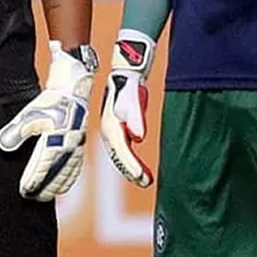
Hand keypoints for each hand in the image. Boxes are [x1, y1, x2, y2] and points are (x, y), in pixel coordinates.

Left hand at [0, 41, 95, 200]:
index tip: (24, 192)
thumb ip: (15, 131)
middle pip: (55, 178)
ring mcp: (76, 150)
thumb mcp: (29, 114)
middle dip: (43, 190)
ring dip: (55, 188)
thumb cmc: (50, 103)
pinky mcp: (80, 148)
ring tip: (44, 196)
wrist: (73, 91)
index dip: (33, 183)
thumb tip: (3, 145)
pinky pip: (75, 170)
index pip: (42, 170)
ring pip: (66, 176)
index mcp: (54, 143)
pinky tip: (63, 185)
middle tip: (32, 198)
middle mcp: (67, 150)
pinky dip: (68, 180)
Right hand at [100, 29, 154, 187]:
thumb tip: (139, 138)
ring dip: (131, 168)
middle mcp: (109, 131)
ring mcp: (113, 130)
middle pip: (119, 156)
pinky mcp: (118, 128)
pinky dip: (130, 160)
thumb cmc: (129, 87)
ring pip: (120, 155)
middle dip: (132, 171)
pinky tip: (139, 168)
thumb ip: (136, 119)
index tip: (144, 179)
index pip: (122, 151)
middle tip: (146, 182)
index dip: (133, 166)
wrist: (124, 74)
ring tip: (145, 179)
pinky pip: (123, 149)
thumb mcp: (133, 101)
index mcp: (111, 126)